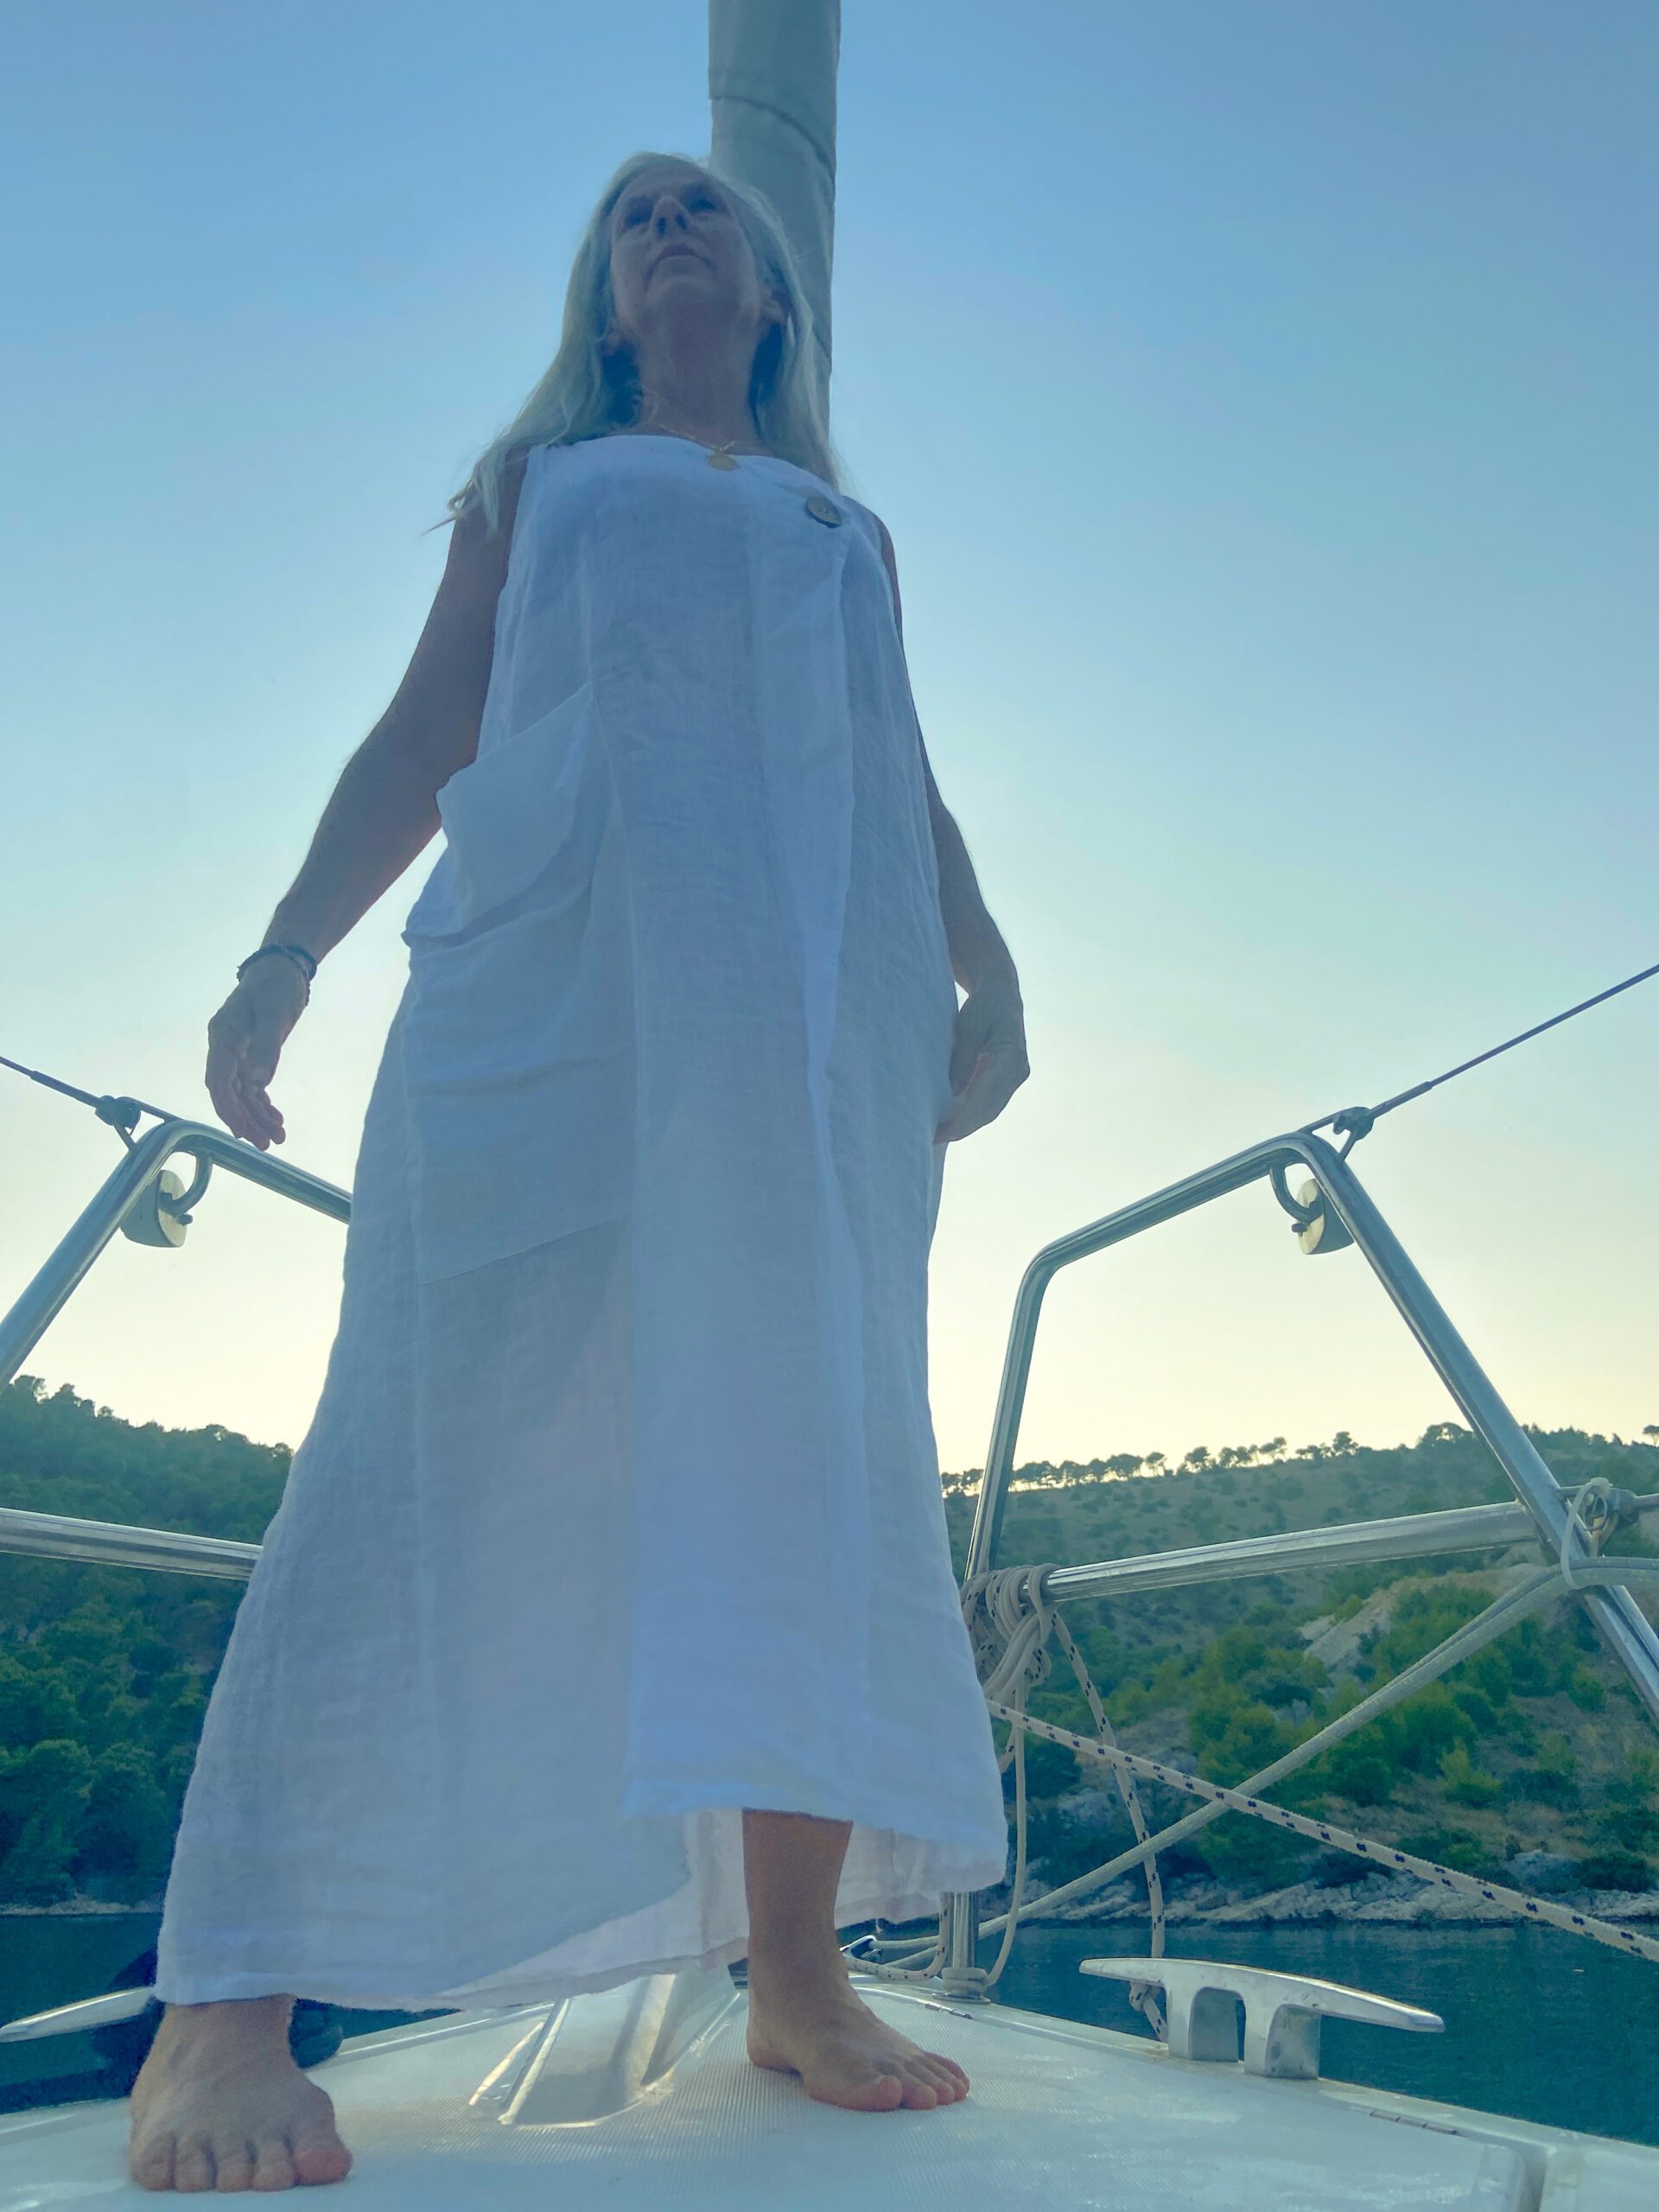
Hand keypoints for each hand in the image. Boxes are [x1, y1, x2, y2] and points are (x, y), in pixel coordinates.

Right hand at [205, 959, 308, 1149]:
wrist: (281, 969)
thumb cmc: (275, 986)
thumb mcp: (275, 1014)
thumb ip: (267, 1049)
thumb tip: (258, 1085)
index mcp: (223, 1036)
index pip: (219, 1080)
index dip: (228, 1107)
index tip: (241, 1130)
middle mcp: (225, 1048)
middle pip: (230, 1092)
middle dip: (245, 1119)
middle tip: (265, 1144)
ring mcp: (237, 1053)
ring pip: (242, 1093)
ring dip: (257, 1117)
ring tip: (277, 1139)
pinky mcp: (251, 1056)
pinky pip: (253, 1087)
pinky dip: (263, 1104)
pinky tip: (276, 1120)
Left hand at [934, 968, 1028, 1143]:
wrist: (1001, 993)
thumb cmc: (983, 1006)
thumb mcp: (968, 1027)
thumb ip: (962, 1060)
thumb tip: (953, 1094)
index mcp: (1011, 1058)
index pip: (986, 1099)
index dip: (963, 1121)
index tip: (942, 1133)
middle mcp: (1018, 1072)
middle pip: (989, 1110)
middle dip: (962, 1128)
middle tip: (933, 1139)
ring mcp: (1016, 1077)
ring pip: (990, 1110)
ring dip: (966, 1125)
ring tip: (939, 1134)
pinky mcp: (1008, 1078)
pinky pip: (990, 1102)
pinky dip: (971, 1114)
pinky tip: (951, 1121)